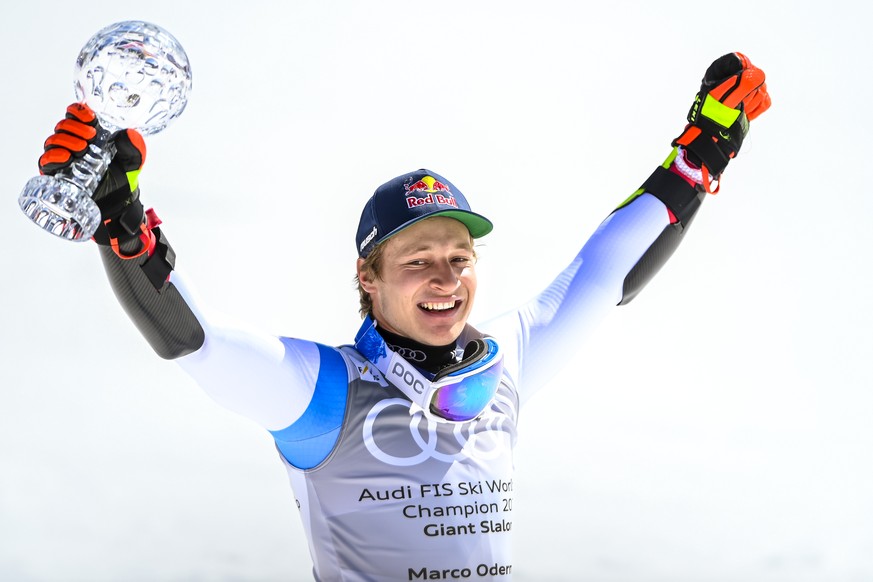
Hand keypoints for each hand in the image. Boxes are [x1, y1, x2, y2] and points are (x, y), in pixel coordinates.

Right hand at [39, 103, 147, 247]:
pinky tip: (66, 158)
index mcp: (89, 134)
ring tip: (82, 148)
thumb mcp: (134, 160)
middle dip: (74, 128)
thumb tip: (127, 134)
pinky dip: (54, 157)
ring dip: (66, 141)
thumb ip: (134, 146)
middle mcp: (73, 143)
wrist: (120, 203)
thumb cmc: (123, 178)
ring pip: (53, 141)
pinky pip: (46, 162)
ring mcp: (63, 158)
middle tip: (90, 137)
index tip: (90, 117)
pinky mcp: (57, 174)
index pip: (75, 115)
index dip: (79, 112)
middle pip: (63, 126)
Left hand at [673, 53, 769, 185]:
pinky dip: (757, 108)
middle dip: (748, 90)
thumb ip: (744, 83)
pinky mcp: (750, 104)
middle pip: (754, 75)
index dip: (743, 71)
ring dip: (751, 101)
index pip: (739, 61)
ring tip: (738, 110)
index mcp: (719, 74)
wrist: (713, 139)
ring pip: (761, 88)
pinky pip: (765, 100)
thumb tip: (758, 75)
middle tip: (736, 101)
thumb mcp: (727, 97)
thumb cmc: (713, 117)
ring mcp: (741, 94)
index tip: (739, 82)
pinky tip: (746, 113)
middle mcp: (731, 82)